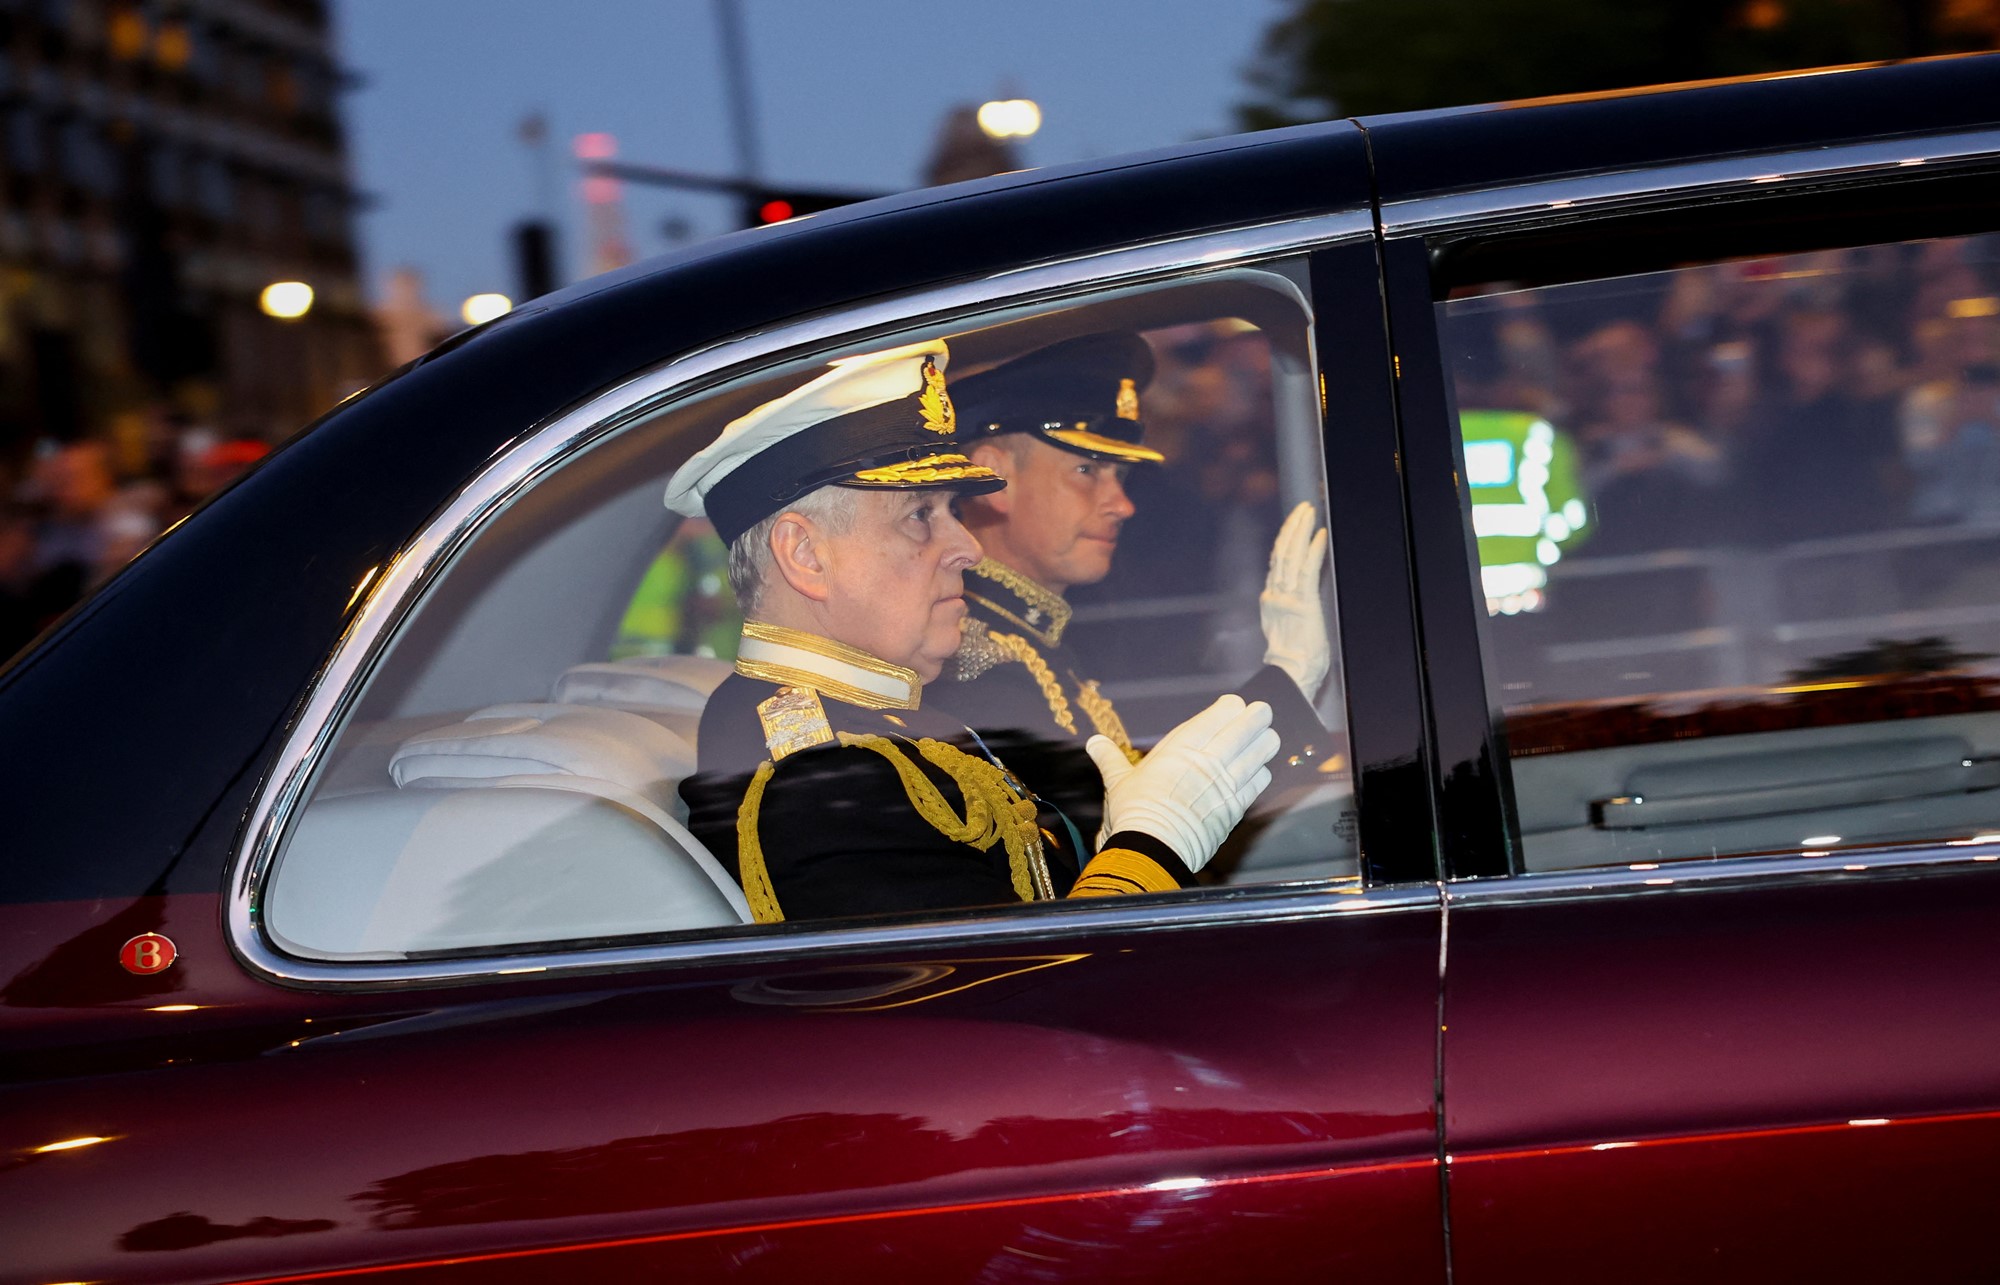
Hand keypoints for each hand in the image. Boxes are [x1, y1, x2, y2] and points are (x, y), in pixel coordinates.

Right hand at [1085, 694, 1278, 871]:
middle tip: (1260, 714)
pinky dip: (1261, 773)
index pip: (1220, 713)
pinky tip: (1260, 771)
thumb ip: (1110, 758)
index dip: (1231, 708)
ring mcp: (1226, 782)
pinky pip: (1259, 782)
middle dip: (1256, 717)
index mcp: (1182, 745)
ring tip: (1267, 738)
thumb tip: (1093, 743)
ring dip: (1265, 742)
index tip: (1232, 707)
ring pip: (1260, 751)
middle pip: (1246, 725)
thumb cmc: (1133, 812)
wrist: (1151, 848)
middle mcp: (1209, 758)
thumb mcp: (1118, 780)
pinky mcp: (1235, 806)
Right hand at [1260, 501, 1330, 698]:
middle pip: (1282, 552)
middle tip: (1302, 508)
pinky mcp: (1303, 603)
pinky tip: (1320, 535)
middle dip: (1292, 527)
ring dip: (1301, 531)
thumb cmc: (1293, 659)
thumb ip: (1287, 608)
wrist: (1291, 674)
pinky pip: (1307, 570)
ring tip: (1309, 512)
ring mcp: (1287, 598)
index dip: (1284, 540)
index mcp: (1271, 600)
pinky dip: (1313, 550)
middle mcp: (1275, 594)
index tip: (1292, 523)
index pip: (1277, 562)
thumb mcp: (1285, 627)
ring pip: (1291, 556)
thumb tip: (1293, 597)